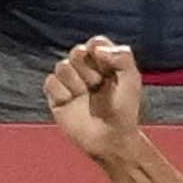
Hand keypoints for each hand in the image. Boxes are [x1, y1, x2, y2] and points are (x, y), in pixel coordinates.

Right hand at [43, 35, 144, 157]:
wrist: (110, 139)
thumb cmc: (124, 111)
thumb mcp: (131, 81)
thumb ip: (122, 58)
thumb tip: (96, 48)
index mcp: (106, 64)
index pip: (96, 43)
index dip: (97, 48)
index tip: (105, 62)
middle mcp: (87, 71)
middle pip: (77, 51)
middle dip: (87, 67)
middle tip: (97, 84)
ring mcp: (70, 82)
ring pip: (62, 66)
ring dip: (75, 81)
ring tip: (85, 95)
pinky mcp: (56, 95)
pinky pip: (50, 82)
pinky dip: (62, 92)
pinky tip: (72, 102)